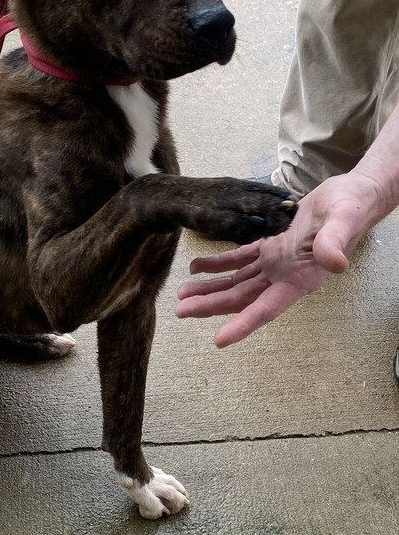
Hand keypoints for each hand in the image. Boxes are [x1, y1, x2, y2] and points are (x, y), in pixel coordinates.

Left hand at [175, 172, 383, 346]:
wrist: (353, 195)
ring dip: (210, 288)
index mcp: (301, 278)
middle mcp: (285, 276)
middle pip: (242, 298)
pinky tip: (197, 267)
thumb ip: (335, 242)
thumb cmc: (352, 208)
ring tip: (182, 293)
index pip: (267, 308)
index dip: (243, 325)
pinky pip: (239, 259)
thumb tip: (335, 264)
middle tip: (180, 310)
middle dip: (211, 305)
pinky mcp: (271, 246)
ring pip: (237, 282)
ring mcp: (276, 263)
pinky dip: (218, 264)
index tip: (219, 340)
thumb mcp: (343, 220)